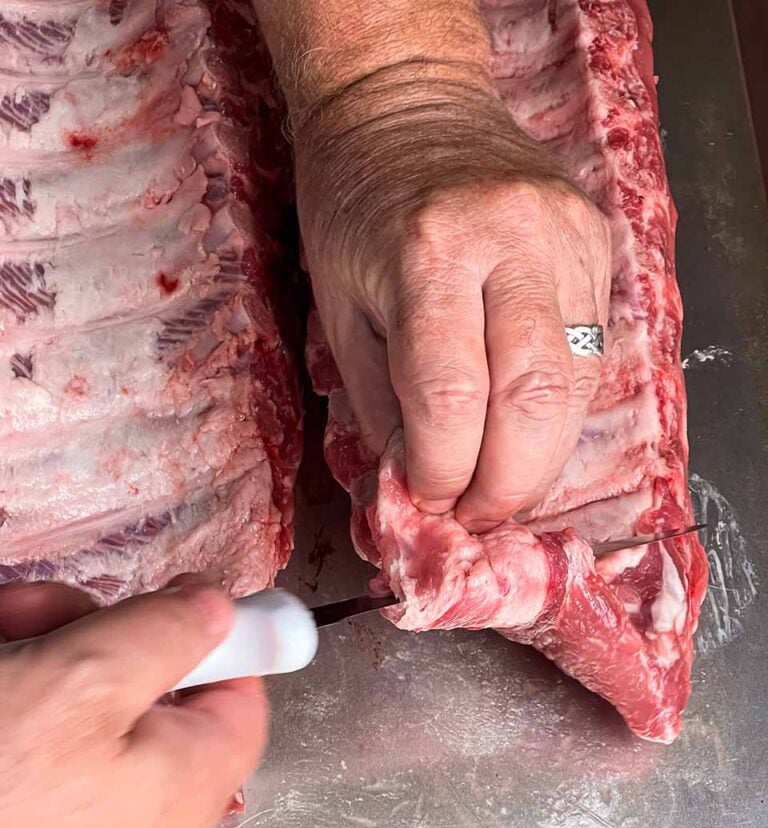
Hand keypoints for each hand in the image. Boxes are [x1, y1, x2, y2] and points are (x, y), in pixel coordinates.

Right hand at [0, 582, 267, 827]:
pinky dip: (11, 706)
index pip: (241, 691)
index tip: (167, 601)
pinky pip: (38, 748)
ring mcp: (86, 825)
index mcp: (193, 775)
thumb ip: (166, 634)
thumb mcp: (86, 679)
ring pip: (80, 708)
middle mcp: (150, 809)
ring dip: (35, 660)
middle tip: (34, 617)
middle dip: (88, 636)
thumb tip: (221, 610)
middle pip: (147, 687)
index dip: (211, 635)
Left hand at [296, 72, 610, 529]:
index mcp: (427, 254)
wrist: (407, 106)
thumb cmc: (354, 208)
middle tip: (478, 512)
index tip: (429, 499)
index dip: (444, 471)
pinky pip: (591, 352)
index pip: (451, 398)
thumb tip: (420, 482)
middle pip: (535, 399)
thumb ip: (381, 404)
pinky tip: (522, 420)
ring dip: (540, 456)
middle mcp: (511, 240)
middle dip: (508, 483)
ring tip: (500, 479)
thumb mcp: (338, 309)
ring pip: (577, 383)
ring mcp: (567, 236)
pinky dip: (557, 407)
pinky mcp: (598, 239)